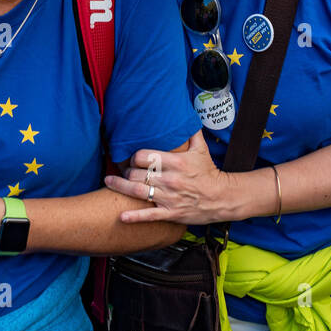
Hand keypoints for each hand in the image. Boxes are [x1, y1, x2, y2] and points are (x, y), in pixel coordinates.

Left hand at [103, 131, 239, 224]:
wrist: (222, 197)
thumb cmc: (209, 172)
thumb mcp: (201, 149)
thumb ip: (191, 132)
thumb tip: (185, 114)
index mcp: (176, 162)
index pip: (145, 156)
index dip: (135, 157)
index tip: (133, 159)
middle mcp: (170, 179)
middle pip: (138, 173)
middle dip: (127, 171)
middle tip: (124, 171)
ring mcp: (169, 197)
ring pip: (138, 191)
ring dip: (120, 186)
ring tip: (109, 182)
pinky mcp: (170, 213)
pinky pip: (149, 215)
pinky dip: (134, 216)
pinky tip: (121, 217)